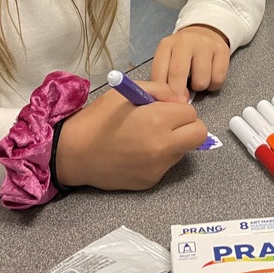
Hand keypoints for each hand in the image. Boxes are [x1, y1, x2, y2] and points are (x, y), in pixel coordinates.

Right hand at [54, 81, 206, 189]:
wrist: (74, 153)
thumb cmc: (99, 118)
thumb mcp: (127, 92)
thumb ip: (160, 91)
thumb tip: (181, 100)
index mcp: (158, 121)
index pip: (191, 113)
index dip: (179, 108)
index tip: (164, 108)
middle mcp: (163, 147)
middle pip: (199, 135)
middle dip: (188, 126)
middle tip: (168, 122)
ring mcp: (158, 168)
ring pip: (184, 150)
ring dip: (175, 141)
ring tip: (148, 136)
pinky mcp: (151, 181)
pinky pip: (167, 164)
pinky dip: (160, 156)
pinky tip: (138, 151)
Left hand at [151, 25, 230, 99]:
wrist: (203, 33)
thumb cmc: (183, 53)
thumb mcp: (167, 60)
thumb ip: (164, 78)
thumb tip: (170, 101)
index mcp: (167, 45)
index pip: (159, 72)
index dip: (164, 92)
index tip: (168, 102)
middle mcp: (185, 41)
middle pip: (178, 73)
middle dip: (179, 93)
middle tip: (182, 101)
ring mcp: (205, 44)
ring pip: (201, 80)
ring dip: (199, 87)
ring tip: (197, 80)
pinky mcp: (222, 50)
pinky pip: (218, 79)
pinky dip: (213, 85)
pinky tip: (209, 77)